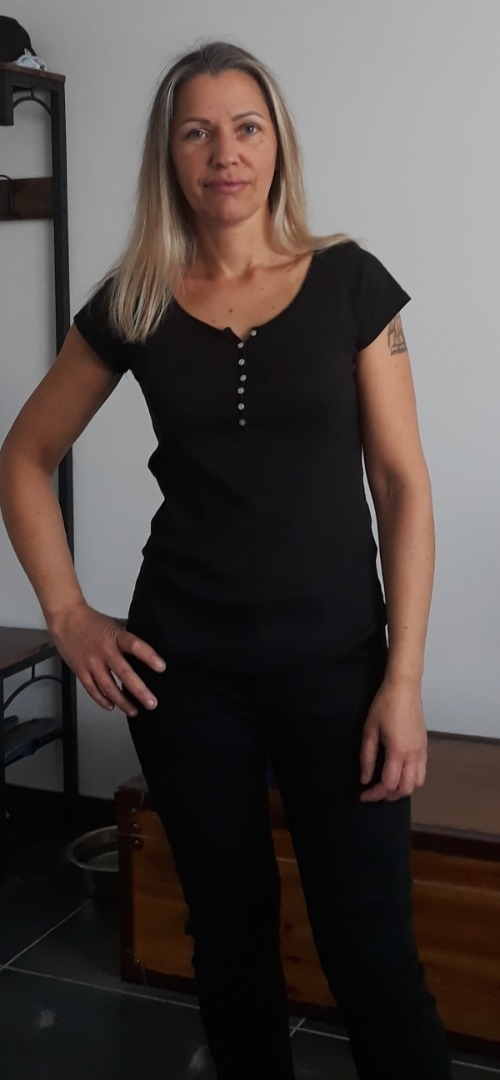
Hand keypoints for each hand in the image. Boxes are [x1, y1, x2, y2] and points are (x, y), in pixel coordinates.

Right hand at [48, 601, 165, 716]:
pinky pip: (92, 689)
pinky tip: (111, 706)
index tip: (161, 668)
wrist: (66, 619)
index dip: (149, 656)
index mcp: (115, 636)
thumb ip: (126, 640)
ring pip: (108, 686)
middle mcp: (104, 650)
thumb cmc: (92, 622)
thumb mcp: (114, 625)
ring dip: (122, 701)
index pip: (135, 645)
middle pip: (124, 673)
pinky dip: (102, 700)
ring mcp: (91, 662)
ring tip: (134, 711)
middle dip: (139, 690)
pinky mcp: (80, 671)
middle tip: (151, 703)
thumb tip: (146, 654)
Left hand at [359, 678, 426, 801]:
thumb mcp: (369, 729)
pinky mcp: (425, 746)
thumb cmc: (384, 705)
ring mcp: (422, 751)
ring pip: (417, 783)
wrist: (405, 688)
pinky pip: (422, 771)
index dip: (375, 794)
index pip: (389, 784)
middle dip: (389, 795)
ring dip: (402, 788)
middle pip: (406, 789)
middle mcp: (413, 755)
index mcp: (398, 751)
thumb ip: (366, 757)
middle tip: (374, 791)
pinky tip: (398, 772)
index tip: (363, 794)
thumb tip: (365, 779)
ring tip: (387, 783)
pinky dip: (411, 778)